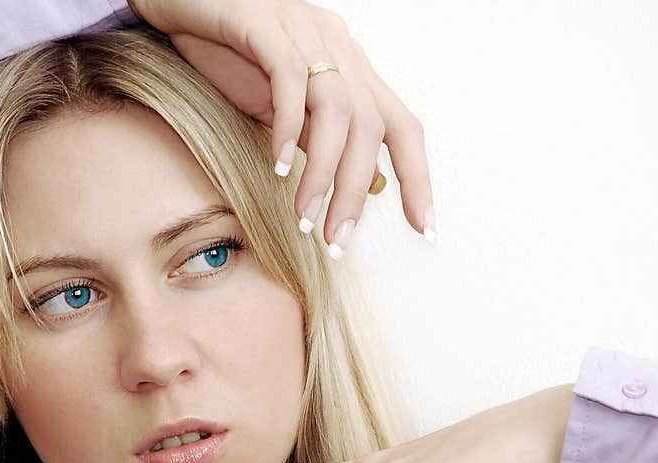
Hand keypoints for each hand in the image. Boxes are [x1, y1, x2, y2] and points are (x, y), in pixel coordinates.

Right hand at [126, 0, 436, 249]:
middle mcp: (340, 50)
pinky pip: (290, 80)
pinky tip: (276, 166)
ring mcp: (307, 34)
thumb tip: (363, 186)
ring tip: (304, 216)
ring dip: (323, 172)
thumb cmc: (232, 52)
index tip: (425, 228)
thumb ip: (322, 140)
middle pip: (371, 128)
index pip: (402, 128)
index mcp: (352, 70)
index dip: (418, 178)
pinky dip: (288, 127)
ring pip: (338, 110)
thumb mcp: (285, 106)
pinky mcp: (268, 26)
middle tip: (336, 240)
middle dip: (355, 193)